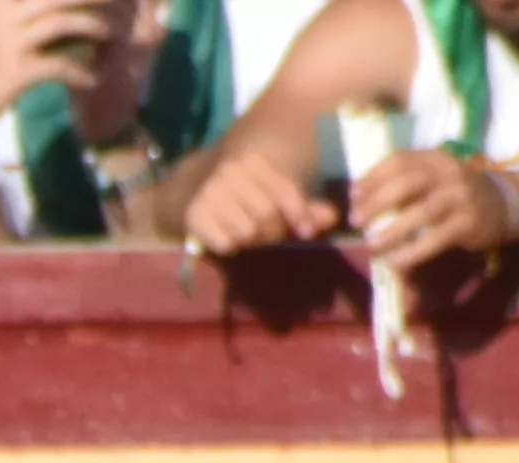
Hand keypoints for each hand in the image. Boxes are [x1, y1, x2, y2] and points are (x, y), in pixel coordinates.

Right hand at [0, 0, 117, 143]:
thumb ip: (25, 11)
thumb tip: (71, 5)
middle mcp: (1, 16)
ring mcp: (8, 43)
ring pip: (63, 22)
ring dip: (94, 26)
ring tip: (111, 33)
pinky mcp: (16, 72)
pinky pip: (58, 65)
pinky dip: (80, 72)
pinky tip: (92, 80)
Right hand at [182, 137, 335, 245]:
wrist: (186, 194)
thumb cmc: (241, 194)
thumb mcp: (273, 194)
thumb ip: (304, 207)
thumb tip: (332, 217)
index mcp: (252, 161)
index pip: (283, 192)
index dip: (299, 214)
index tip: (306, 232)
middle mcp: (229, 173)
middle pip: (266, 216)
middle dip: (272, 230)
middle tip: (269, 233)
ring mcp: (209, 194)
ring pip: (246, 232)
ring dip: (250, 239)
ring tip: (246, 231)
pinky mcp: (194, 216)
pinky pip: (226, 243)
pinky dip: (230, 245)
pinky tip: (225, 235)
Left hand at [345, 140, 518, 279]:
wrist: (503, 203)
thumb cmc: (455, 193)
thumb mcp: (435, 178)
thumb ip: (405, 182)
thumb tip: (358, 199)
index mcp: (437, 158)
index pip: (400, 160)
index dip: (372, 177)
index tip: (352, 195)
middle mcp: (450, 173)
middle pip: (408, 182)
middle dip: (376, 202)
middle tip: (355, 221)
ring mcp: (461, 197)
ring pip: (421, 212)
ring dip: (392, 230)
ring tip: (371, 244)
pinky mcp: (468, 223)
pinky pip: (435, 239)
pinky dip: (412, 252)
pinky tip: (395, 261)